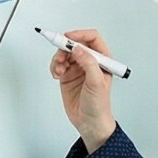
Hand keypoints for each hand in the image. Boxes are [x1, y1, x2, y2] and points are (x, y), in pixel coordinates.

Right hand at [50, 28, 118, 152]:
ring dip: (59, 58)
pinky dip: (54, 66)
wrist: (89, 123)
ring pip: (65, 53)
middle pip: (75, 44)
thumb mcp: (97, 83)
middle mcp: (90, 62)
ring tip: (59, 69)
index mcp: (102, 60)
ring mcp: (78, 68)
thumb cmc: (99, 106)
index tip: (68, 38)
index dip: (79, 35)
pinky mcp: (68, 75)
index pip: (92, 38)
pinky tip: (57, 74)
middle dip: (65, 47)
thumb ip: (89, 63)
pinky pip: (58, 64)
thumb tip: (79, 49)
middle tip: (60, 56)